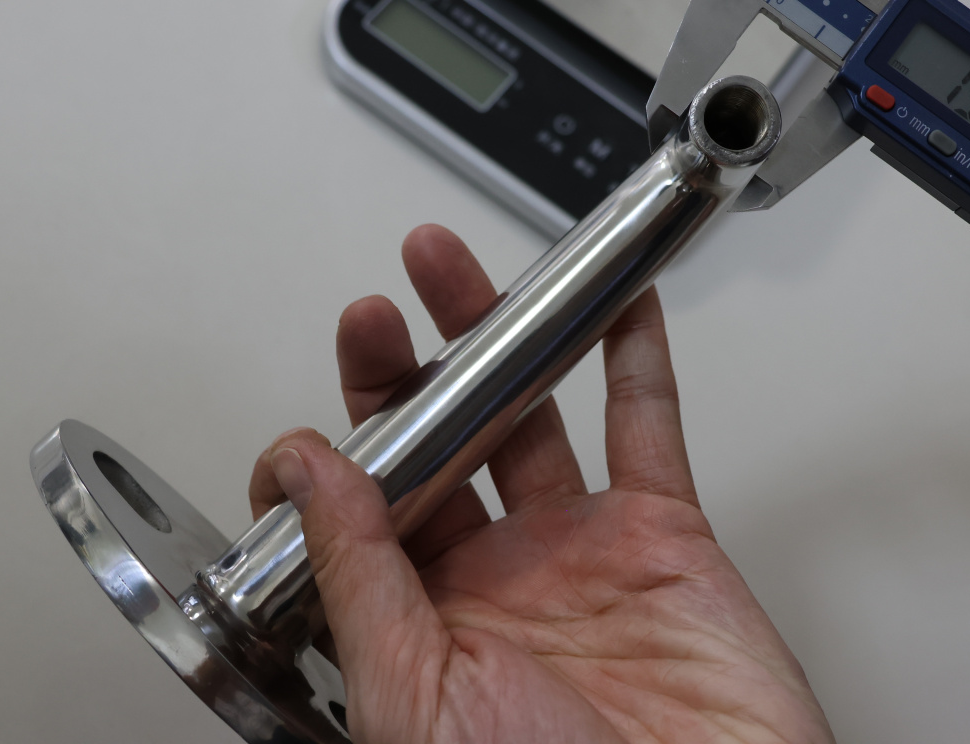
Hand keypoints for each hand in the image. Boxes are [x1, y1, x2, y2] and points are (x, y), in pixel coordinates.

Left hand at [249, 224, 832, 743]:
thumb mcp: (414, 703)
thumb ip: (357, 579)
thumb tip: (304, 470)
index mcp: (421, 632)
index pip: (356, 523)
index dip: (328, 465)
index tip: (309, 428)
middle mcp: (495, 586)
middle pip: (436, 449)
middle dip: (400, 374)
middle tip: (376, 314)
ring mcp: (581, 556)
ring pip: (530, 416)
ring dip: (497, 336)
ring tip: (451, 269)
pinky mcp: (666, 540)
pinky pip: (648, 430)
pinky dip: (635, 359)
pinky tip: (609, 306)